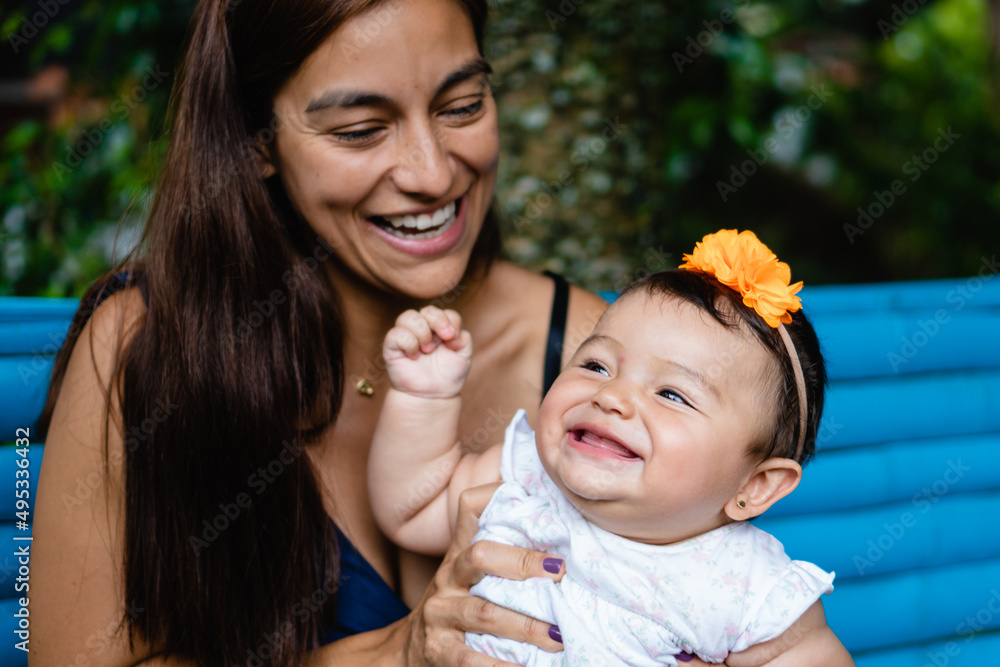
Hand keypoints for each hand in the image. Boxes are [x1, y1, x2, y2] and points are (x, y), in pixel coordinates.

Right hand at [383, 306, 472, 398]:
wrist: (433, 396)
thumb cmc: (447, 375)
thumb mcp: (464, 356)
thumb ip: (464, 338)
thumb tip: (452, 332)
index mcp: (440, 328)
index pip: (444, 312)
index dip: (450, 320)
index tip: (454, 339)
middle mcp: (423, 329)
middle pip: (427, 310)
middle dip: (438, 321)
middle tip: (445, 338)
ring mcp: (407, 336)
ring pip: (408, 317)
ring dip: (422, 331)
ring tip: (428, 349)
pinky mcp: (392, 347)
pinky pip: (395, 334)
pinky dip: (408, 343)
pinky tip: (414, 356)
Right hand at [405, 484, 566, 665]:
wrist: (407, 651)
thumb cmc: (456, 606)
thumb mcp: (470, 575)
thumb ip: (503, 554)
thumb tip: (559, 540)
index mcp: (460, 553)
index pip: (471, 508)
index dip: (498, 497)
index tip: (541, 508)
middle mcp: (448, 578)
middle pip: (480, 556)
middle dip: (522, 562)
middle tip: (561, 572)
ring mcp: (440, 614)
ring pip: (485, 613)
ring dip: (526, 625)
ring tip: (559, 636)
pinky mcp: (437, 651)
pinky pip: (471, 660)